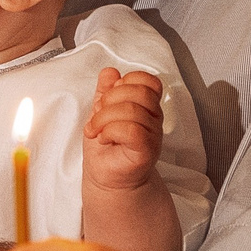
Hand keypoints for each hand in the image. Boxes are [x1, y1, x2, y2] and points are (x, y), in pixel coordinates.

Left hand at [81, 67, 164, 193]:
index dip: (125, 82)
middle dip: (111, 99)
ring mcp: (153, 134)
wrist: (107, 178)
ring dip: (104, 118)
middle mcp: (153, 118)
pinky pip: (131, 129)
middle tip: (98, 115)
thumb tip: (110, 72)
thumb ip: (106, 90)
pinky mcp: (146, 150)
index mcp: (146, 105)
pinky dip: (110, 131)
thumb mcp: (100, 111)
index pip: (147, 80)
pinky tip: (104, 138)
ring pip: (131, 109)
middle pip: (139, 91)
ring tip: (96, 130)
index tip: (108, 97)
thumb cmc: (106, 146)